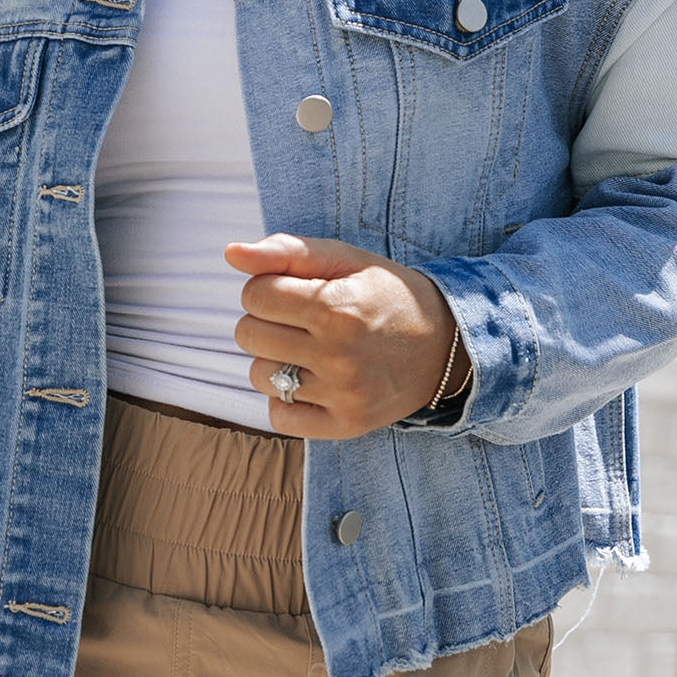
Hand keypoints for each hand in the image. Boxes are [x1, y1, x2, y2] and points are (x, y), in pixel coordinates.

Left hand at [224, 232, 469, 437]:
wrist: (447, 345)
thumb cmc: (386, 294)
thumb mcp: (345, 259)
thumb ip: (286, 251)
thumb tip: (230, 253)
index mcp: (335, 306)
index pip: (254, 295)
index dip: (268, 288)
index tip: (296, 292)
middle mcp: (338, 354)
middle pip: (248, 335)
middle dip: (267, 322)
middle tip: (302, 321)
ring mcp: (343, 394)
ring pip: (259, 376)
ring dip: (274, 360)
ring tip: (310, 350)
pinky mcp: (347, 424)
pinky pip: (279, 417)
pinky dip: (286, 401)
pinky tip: (312, 381)